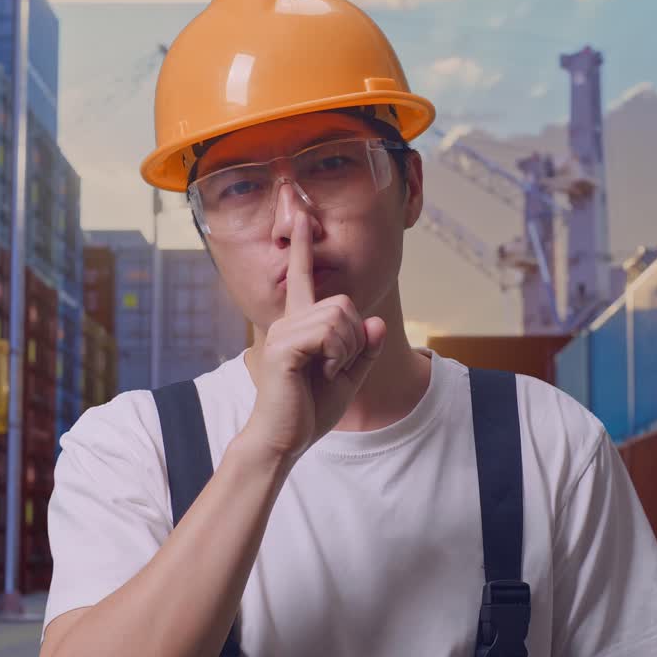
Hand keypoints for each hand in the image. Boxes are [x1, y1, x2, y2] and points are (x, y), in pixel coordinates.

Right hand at [243, 217, 387, 461]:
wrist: (283, 440)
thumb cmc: (309, 410)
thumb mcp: (349, 378)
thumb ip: (364, 349)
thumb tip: (374, 321)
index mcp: (300, 325)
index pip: (302, 278)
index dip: (302, 247)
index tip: (303, 217)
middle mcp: (288, 321)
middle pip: (344, 303)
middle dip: (355, 338)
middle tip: (337, 368)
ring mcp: (282, 332)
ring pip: (339, 316)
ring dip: (347, 349)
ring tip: (328, 372)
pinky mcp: (282, 347)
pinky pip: (328, 332)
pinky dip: (338, 355)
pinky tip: (325, 373)